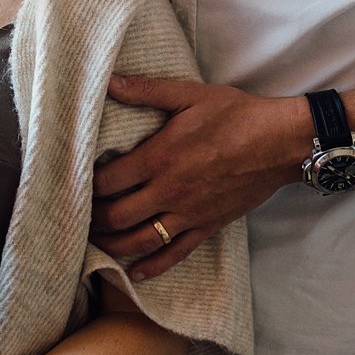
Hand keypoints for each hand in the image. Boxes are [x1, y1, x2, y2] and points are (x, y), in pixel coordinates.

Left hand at [92, 76, 308, 279]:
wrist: (281, 142)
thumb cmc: (236, 115)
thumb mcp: (189, 95)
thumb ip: (146, 90)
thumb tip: (108, 80)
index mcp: (160, 158)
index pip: (108, 181)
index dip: (85, 185)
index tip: (73, 182)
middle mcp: (170, 191)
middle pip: (117, 216)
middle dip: (93, 218)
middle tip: (77, 213)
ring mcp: (189, 213)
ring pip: (140, 240)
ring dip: (112, 245)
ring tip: (95, 241)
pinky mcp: (208, 226)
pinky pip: (176, 254)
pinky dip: (153, 266)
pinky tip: (135, 273)